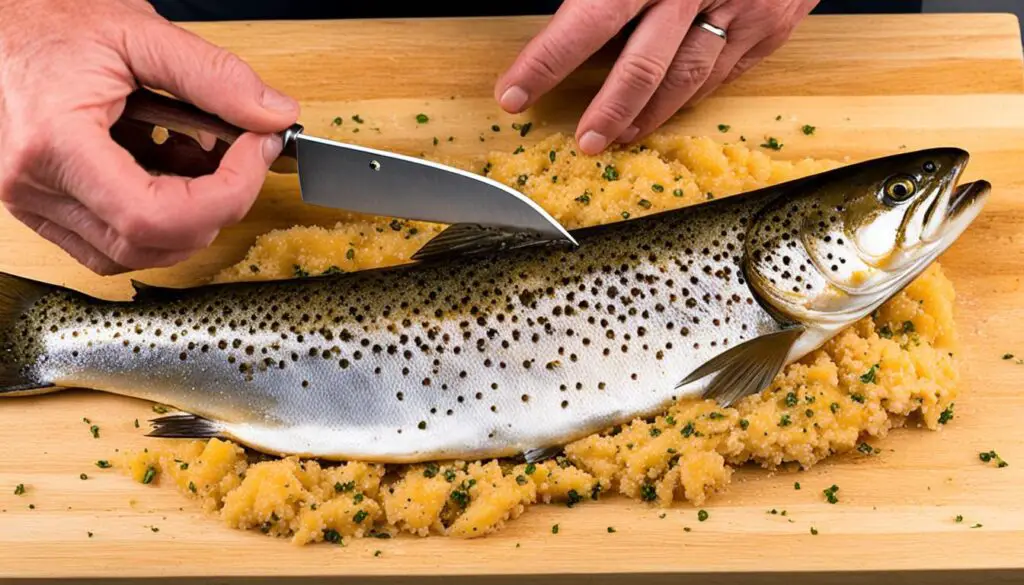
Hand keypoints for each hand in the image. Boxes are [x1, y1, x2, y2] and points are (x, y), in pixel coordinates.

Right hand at [0, 0, 298, 274]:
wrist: (0, 25)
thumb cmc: (49, 23)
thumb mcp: (138, 32)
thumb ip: (214, 75)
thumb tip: (272, 114)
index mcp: (56, 142)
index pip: (155, 216)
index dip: (226, 195)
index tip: (258, 151)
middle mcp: (37, 187)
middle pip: (153, 243)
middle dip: (218, 205)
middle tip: (243, 153)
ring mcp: (36, 205)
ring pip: (136, 254)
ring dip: (190, 217)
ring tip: (202, 156)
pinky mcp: (45, 210)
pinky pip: (113, 244)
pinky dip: (159, 220)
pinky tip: (172, 171)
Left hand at [495, 0, 817, 154]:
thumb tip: (563, 14)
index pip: (589, 20)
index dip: (547, 61)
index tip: (513, 94)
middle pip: (642, 65)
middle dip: (607, 109)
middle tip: (583, 140)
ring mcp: (742, 10)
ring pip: (686, 79)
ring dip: (648, 115)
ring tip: (617, 136)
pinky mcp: (770, 25)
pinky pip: (723, 74)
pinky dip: (689, 96)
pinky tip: (663, 110)